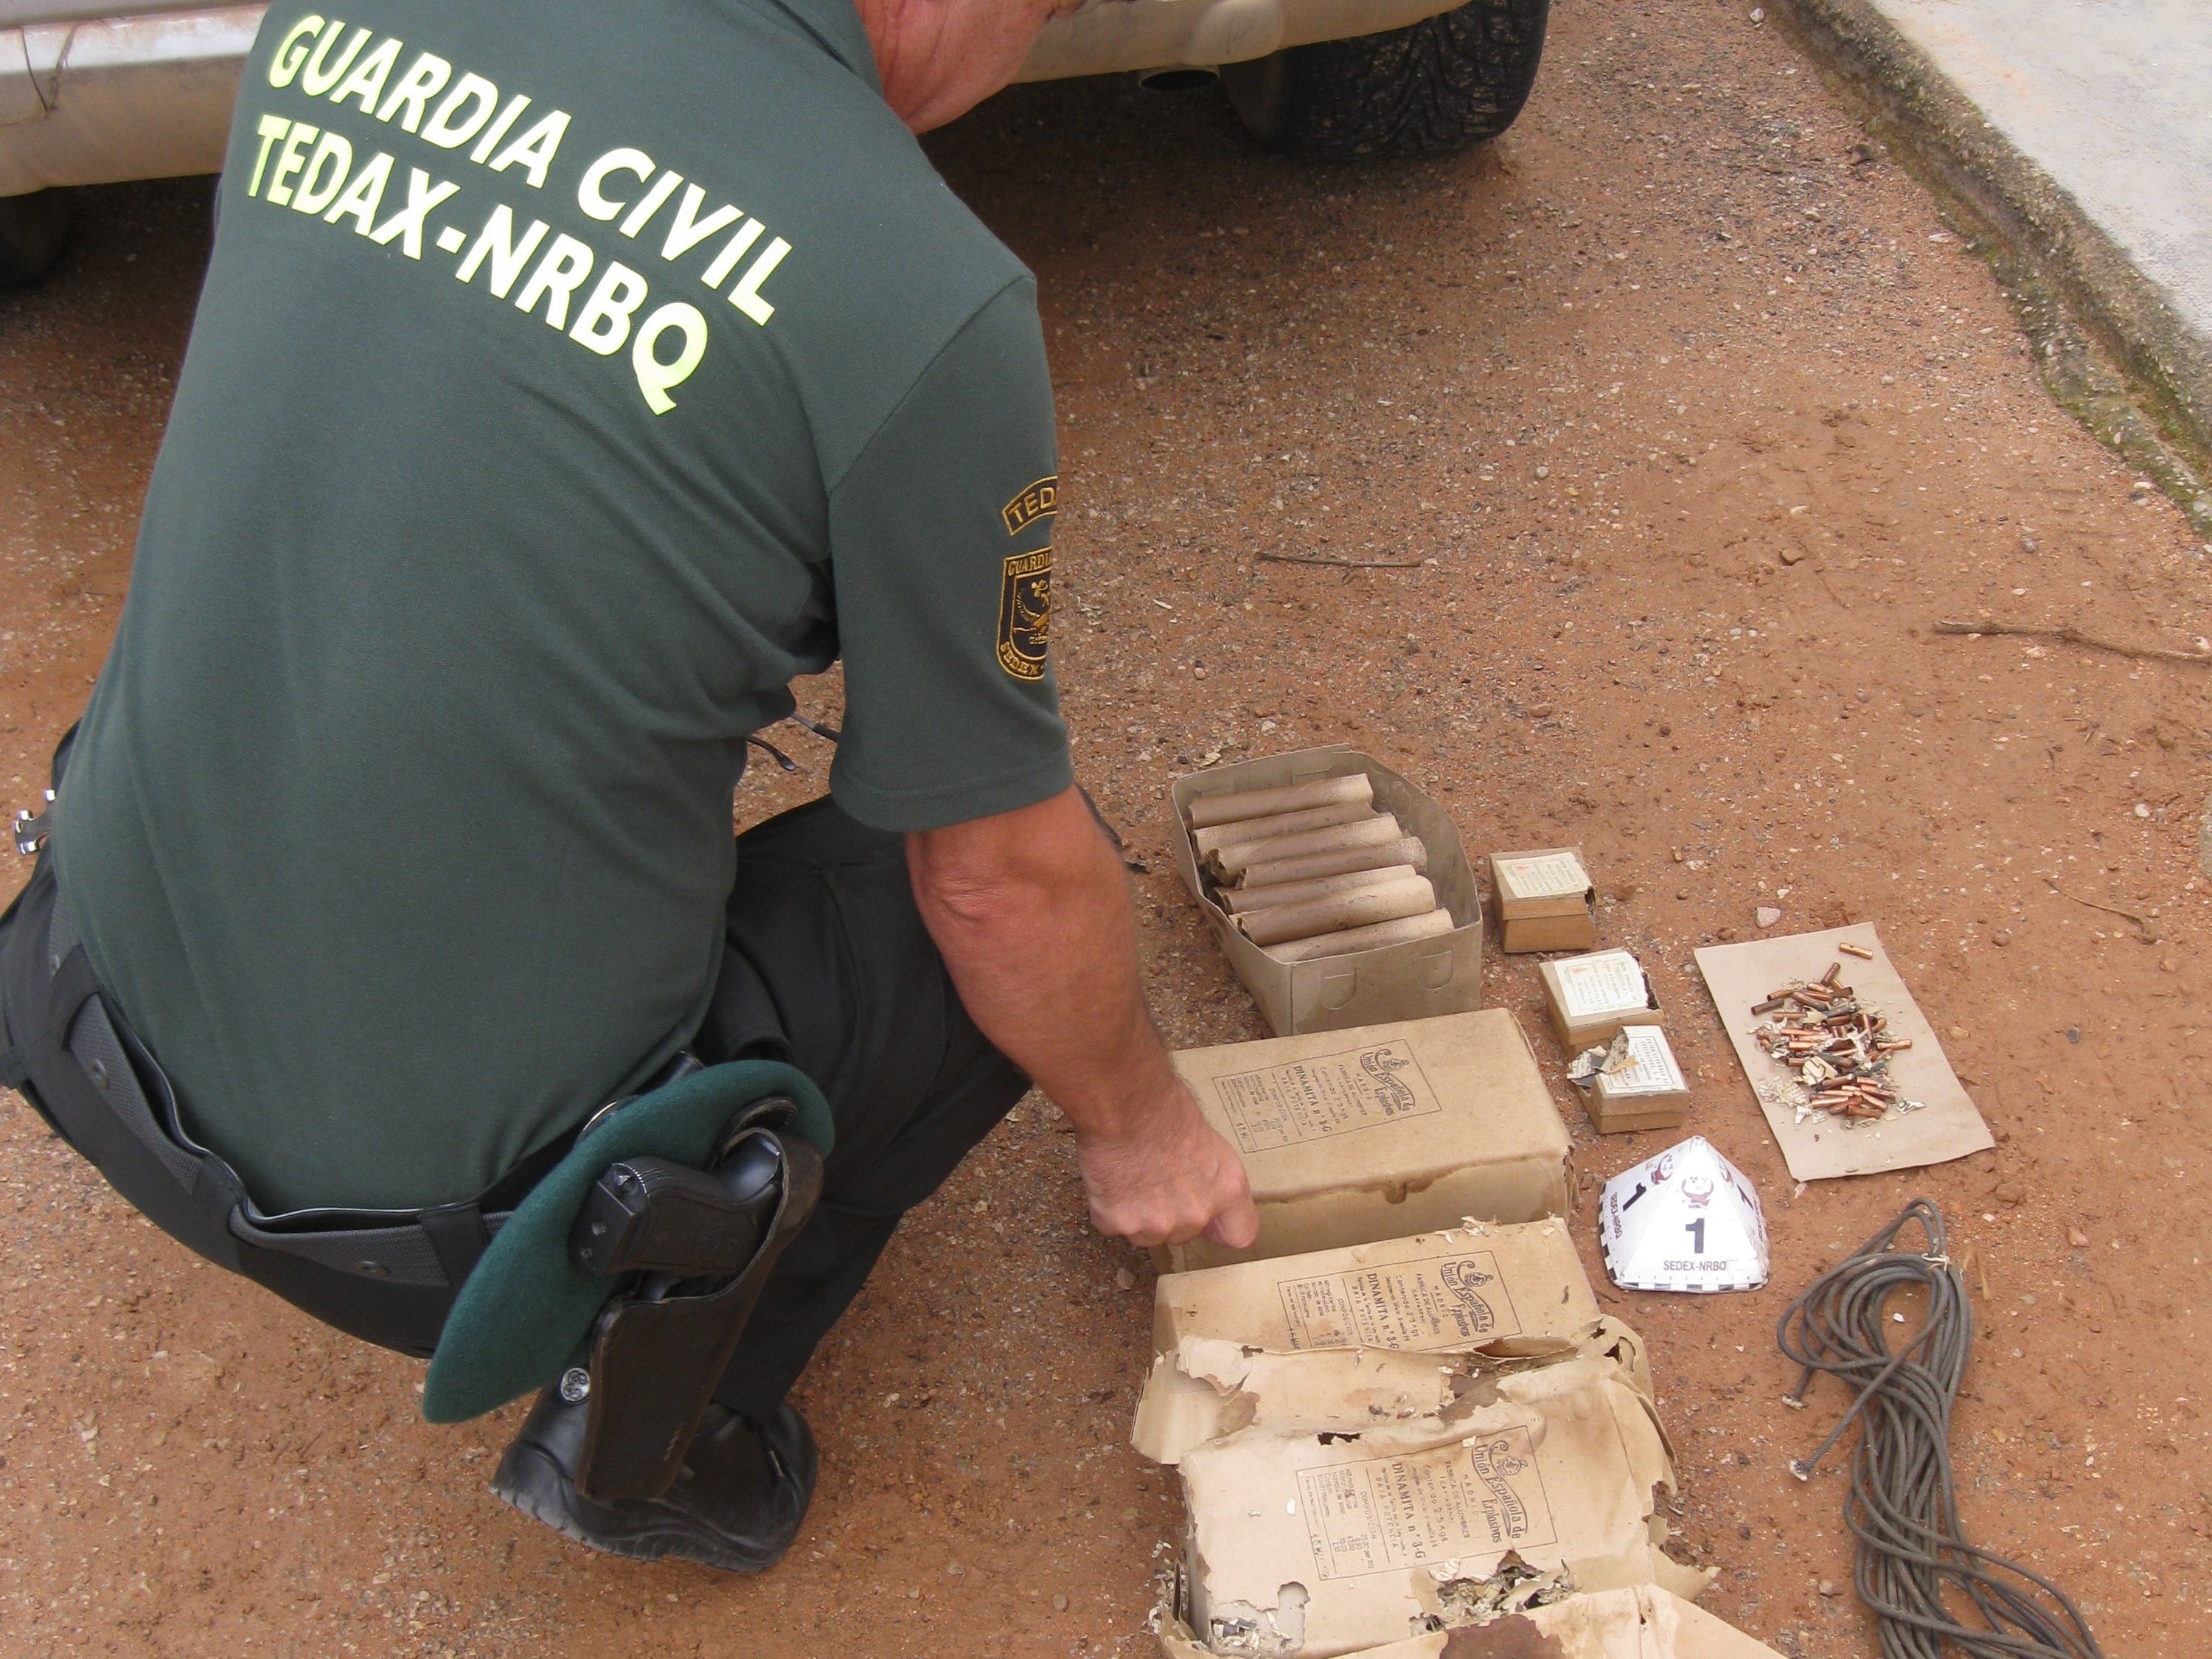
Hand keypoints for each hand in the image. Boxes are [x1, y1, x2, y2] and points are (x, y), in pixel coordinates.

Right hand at [1073, 1081, 1259, 1250]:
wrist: (1125, 1102)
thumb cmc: (1165, 1106)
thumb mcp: (1208, 1140)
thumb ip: (1209, 1177)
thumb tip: (1198, 1187)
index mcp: (1227, 1190)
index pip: (1240, 1235)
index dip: (1219, 1227)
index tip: (1208, 1219)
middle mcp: (1196, 1214)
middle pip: (1181, 1233)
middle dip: (1166, 1213)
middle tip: (1152, 1176)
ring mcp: (1155, 1223)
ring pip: (1143, 1233)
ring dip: (1133, 1213)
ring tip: (1128, 1174)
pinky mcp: (1118, 1222)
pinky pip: (1110, 1223)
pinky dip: (1105, 1205)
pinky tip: (1109, 1177)